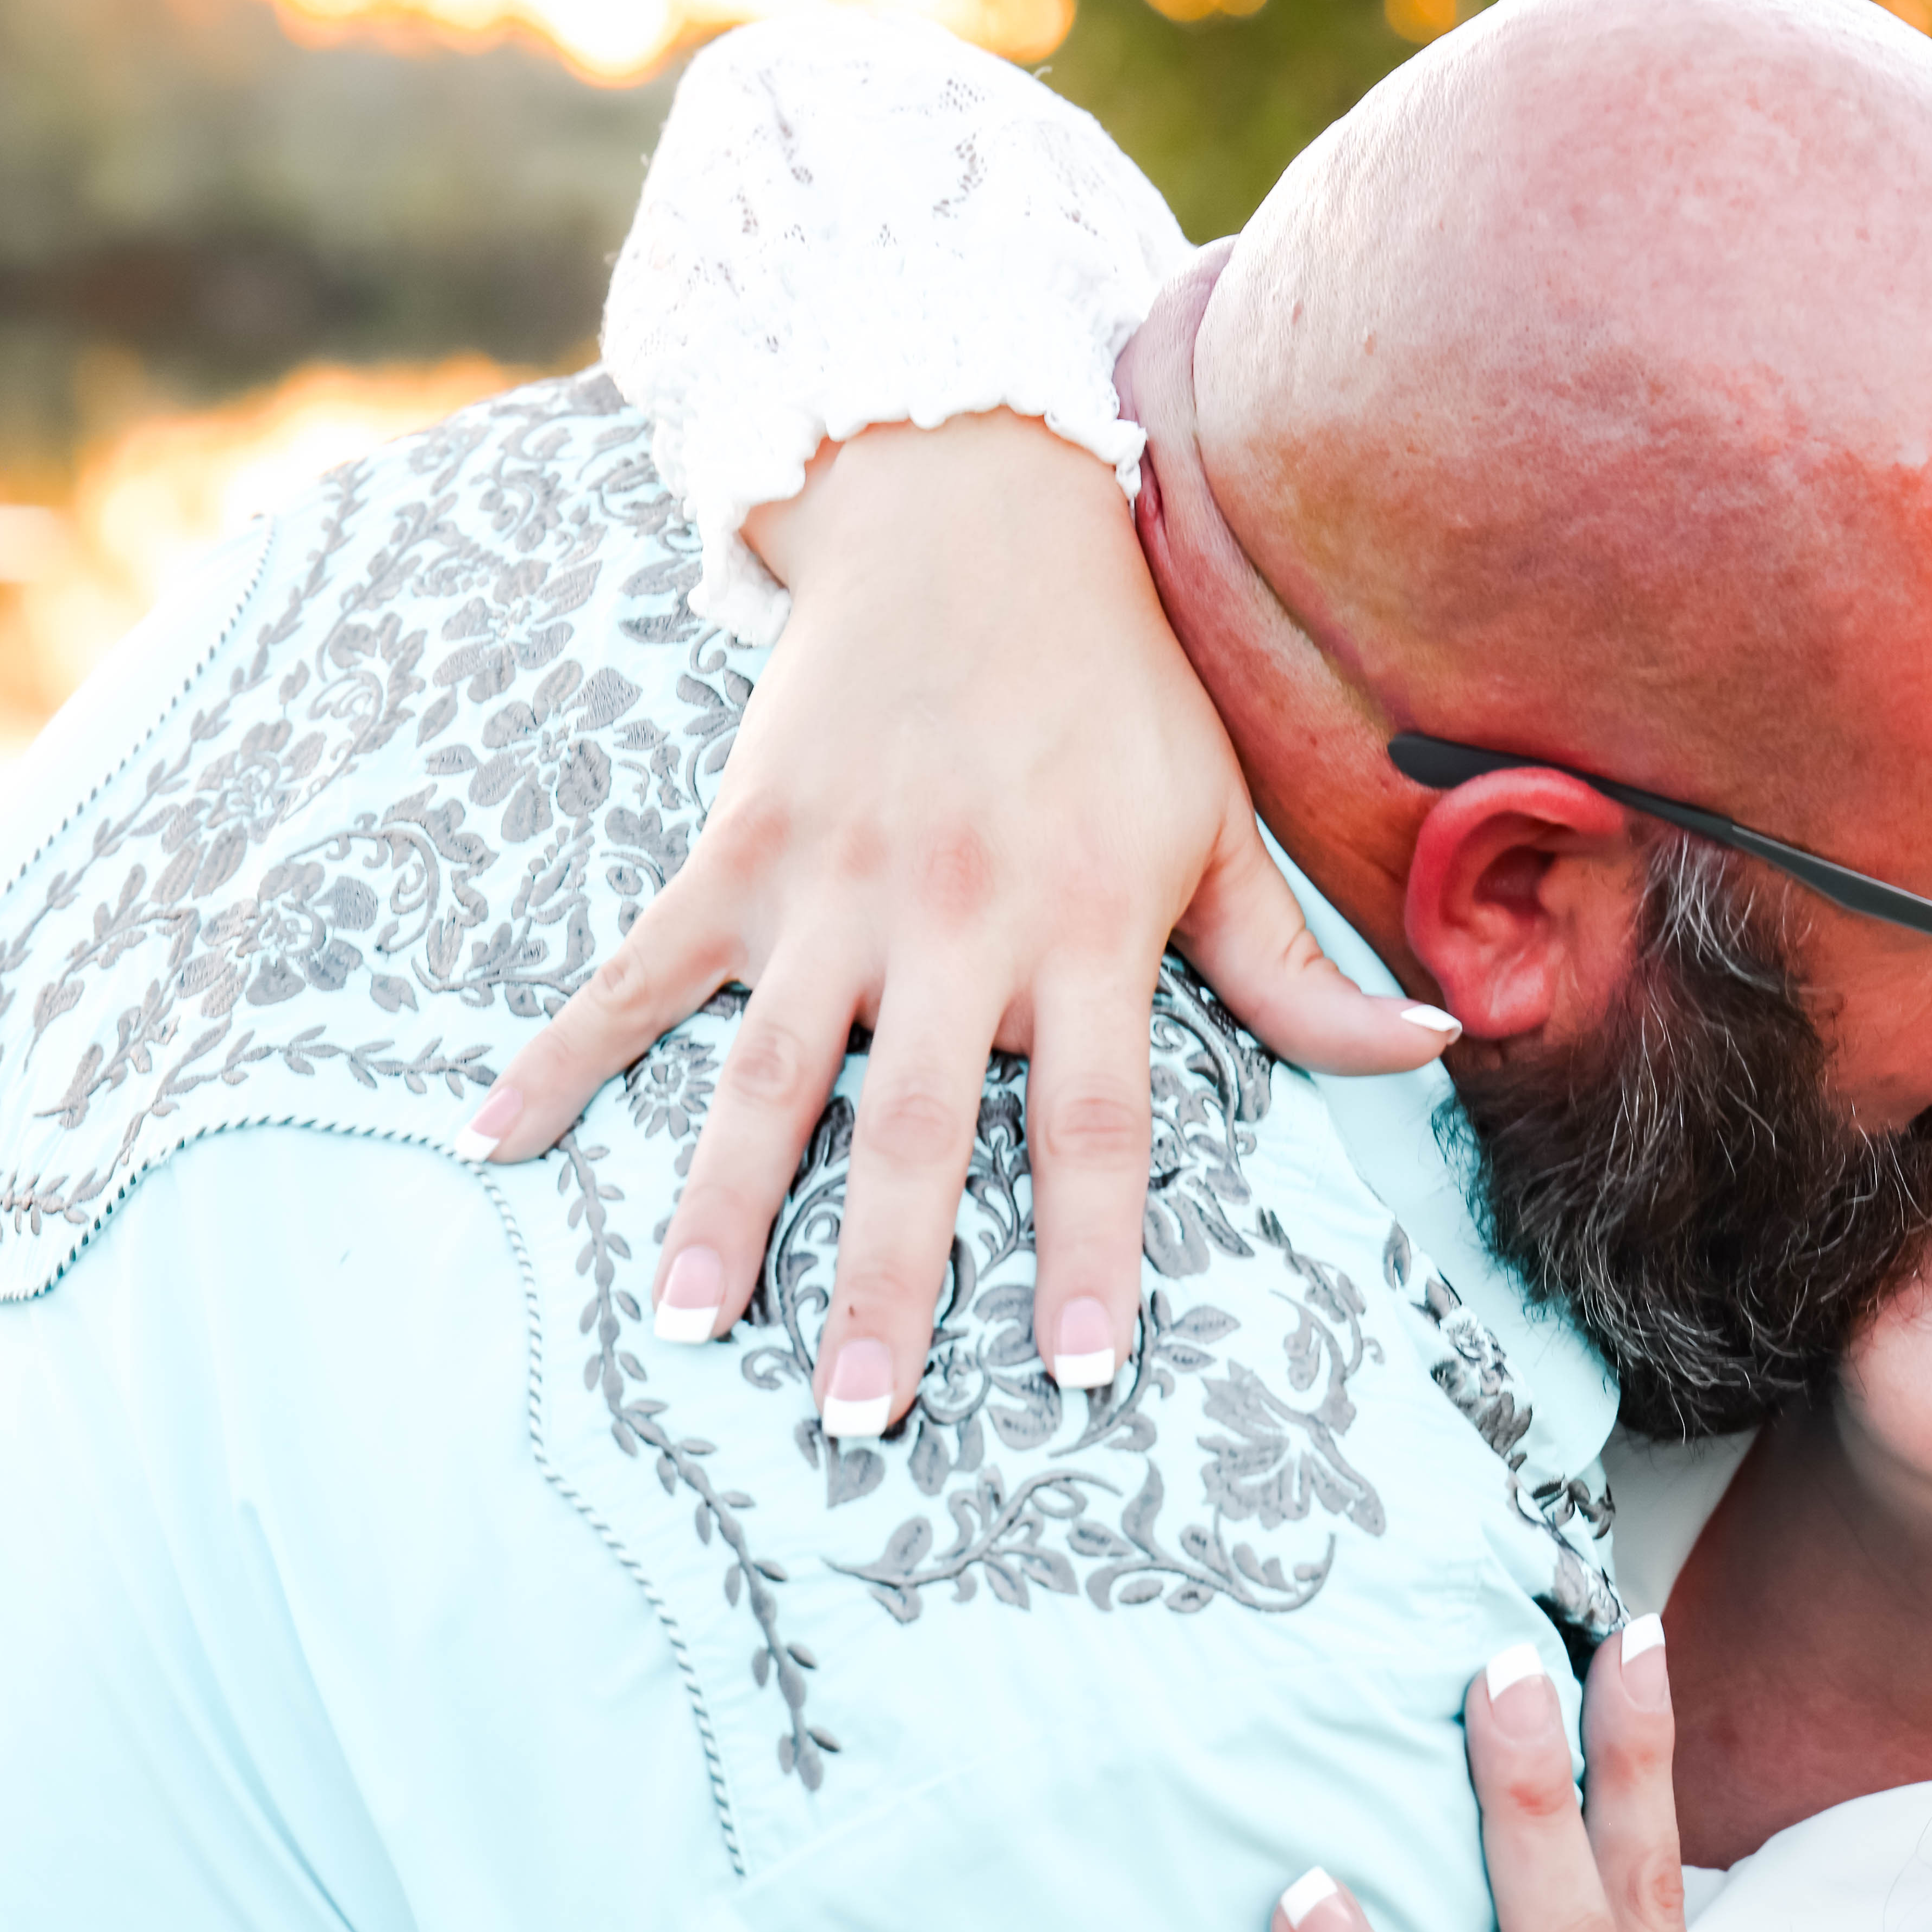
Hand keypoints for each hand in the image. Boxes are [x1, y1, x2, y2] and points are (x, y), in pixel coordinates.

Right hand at [458, 412, 1454, 1421]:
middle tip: (862, 1413)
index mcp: (1087, 921)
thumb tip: (1437, 1051)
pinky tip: (494, 1138)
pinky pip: (638, 969)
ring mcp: (834, 884)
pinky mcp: (741, 846)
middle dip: (891, 1280)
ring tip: (691, 1326)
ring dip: (729, 1208)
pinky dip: (565, 1051)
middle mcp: (957, 916)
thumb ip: (1302, 965)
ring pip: (770, 1073)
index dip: (1092, 1245)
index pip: (1098, 1119)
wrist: (977, 518)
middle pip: (922, 1129)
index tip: (1079, 1369)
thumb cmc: (1121, 691)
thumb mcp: (1222, 822)